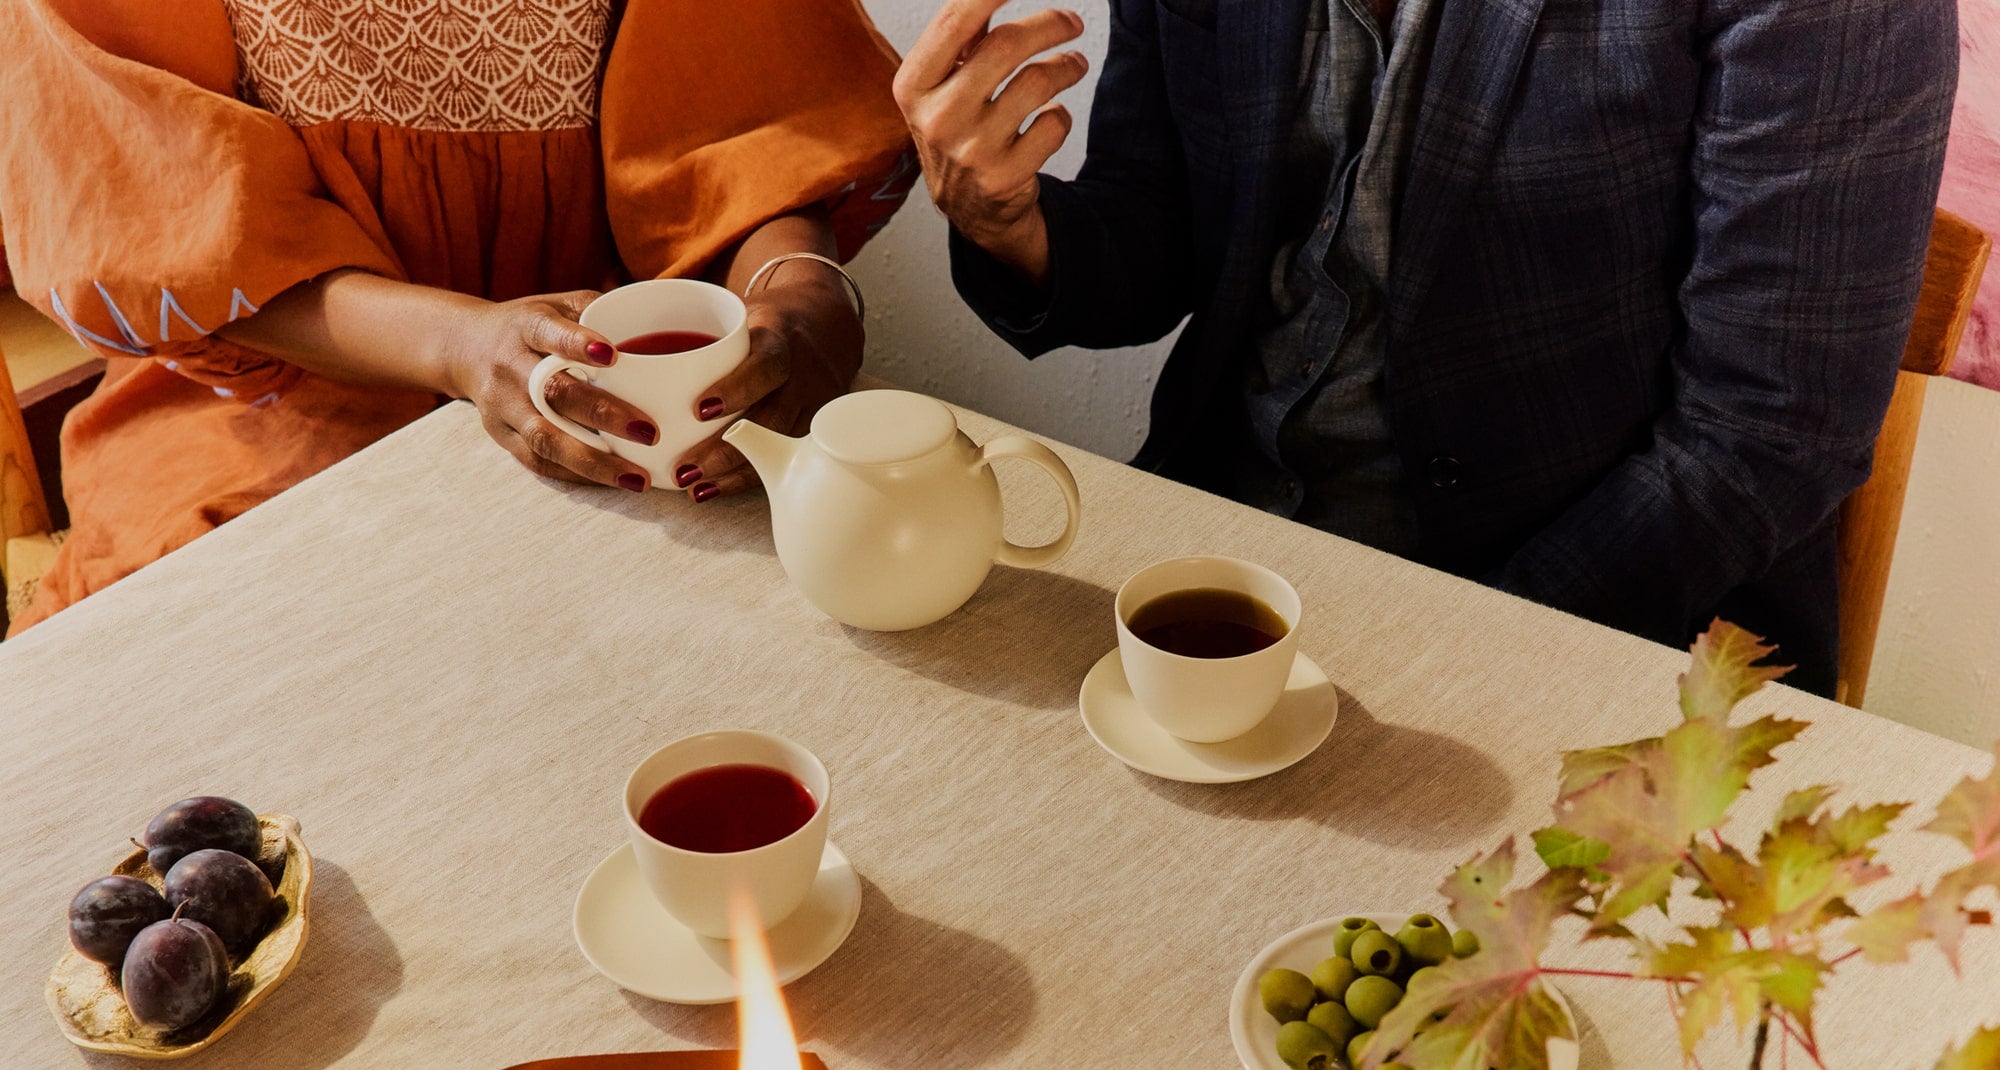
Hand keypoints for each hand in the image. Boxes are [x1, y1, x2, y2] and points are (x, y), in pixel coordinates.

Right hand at [442, 291, 662, 491]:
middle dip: (603, 414)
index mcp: (527, 326)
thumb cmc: (533, 326)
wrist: (466, 348)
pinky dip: (578, 476)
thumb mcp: (559, 304)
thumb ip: (603, 311)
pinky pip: (539, 463)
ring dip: (594, 462)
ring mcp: (502, 406)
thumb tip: (668, 322)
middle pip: (554, 393)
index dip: (577, 344)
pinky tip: (614, 482)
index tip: (613, 355)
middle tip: (649, 431)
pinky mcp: (501, 436)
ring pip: (545, 439)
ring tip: (638, 478)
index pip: (549, 333)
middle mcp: (510, 366)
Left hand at [671, 268, 863, 499]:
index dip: (738, 388)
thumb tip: (615, 346)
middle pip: (773, 417)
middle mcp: (803, 374)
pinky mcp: (814, 429)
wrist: (824, 324)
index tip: (700, 410)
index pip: (767, 365)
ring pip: (779, 445)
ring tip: (693, 487)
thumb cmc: (762, 323)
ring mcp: (813, 405)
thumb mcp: (737, 312)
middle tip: (683, 469)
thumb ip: (691, 327)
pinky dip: (746, 477)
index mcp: (779, 339)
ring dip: (734, 471)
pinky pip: (783, 459)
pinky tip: (712, 489)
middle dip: (728, 448)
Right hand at [894, 0, 1087, 286]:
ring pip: (1038, 82)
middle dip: (1051, 25)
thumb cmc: (957, 129)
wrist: (968, 207)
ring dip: (1067, 67)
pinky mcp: (1003, 177)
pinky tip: (1052, 117)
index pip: (954, 21)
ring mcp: (970, 151)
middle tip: (1072, 22)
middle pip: (1007, 44)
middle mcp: (937, 117)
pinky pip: (1053, 124)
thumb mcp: (942, 83)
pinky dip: (1061, 115)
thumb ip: (963, 36)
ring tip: (1075, 65)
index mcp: (913, 84)